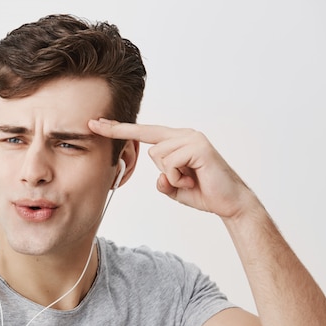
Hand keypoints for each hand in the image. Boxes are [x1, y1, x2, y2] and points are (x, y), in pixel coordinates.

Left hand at [88, 118, 256, 218]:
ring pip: (157, 156)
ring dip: (170, 175)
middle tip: (122, 141)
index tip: (96, 123)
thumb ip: (162, 181)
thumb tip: (159, 178)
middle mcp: (184, 135)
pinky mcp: (198, 147)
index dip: (119, 128)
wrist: (230, 203)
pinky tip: (193, 179)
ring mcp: (191, 138)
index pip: (143, 132)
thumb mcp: (173, 188)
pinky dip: (177, 178)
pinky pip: (170, 163)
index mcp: (177, 141)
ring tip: (189, 179)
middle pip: (147, 140)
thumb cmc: (203, 193)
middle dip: (131, 140)